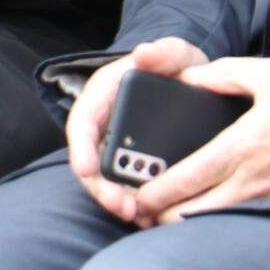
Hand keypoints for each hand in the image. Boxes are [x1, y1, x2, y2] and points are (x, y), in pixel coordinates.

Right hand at [66, 37, 208, 222]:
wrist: (189, 81)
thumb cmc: (175, 66)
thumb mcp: (174, 54)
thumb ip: (163, 52)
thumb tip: (144, 53)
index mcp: (104, 93)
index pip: (82, 121)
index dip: (80, 148)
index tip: (87, 170)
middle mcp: (103, 124)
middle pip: (91, 161)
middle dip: (103, 188)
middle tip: (124, 207)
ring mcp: (116, 146)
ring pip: (107, 180)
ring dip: (119, 202)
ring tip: (140, 217)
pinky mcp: (132, 164)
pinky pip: (126, 188)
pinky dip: (136, 204)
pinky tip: (151, 217)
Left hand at [129, 57, 269, 226]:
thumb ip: (225, 74)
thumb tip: (190, 77)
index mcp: (243, 146)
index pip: (185, 181)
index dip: (152, 193)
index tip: (134, 193)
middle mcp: (252, 180)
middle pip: (191, 215)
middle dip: (160, 215)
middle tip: (142, 205)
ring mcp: (268, 198)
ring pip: (213, 224)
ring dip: (186, 221)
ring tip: (168, 207)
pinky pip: (238, 219)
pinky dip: (216, 218)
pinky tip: (207, 204)